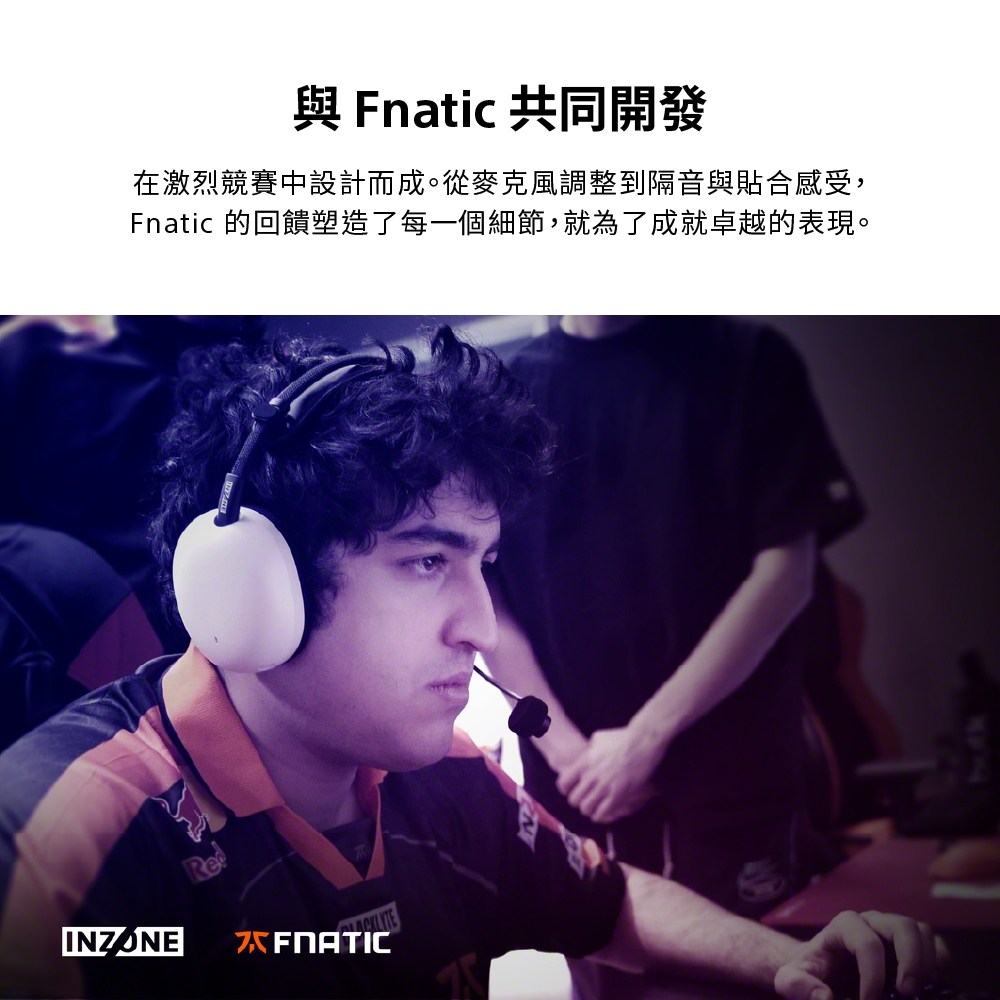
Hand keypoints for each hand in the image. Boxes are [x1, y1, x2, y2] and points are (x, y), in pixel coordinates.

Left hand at [556, 725, 661, 823]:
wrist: (642, 742)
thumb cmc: (622, 737)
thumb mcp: (599, 738)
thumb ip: (589, 749)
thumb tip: (587, 753)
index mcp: (584, 762)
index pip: (564, 784)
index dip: (566, 789)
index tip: (572, 790)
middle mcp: (591, 776)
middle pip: (574, 799)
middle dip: (578, 801)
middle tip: (585, 800)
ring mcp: (604, 787)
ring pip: (586, 808)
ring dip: (589, 809)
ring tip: (595, 807)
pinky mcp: (618, 795)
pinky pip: (602, 813)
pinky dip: (601, 815)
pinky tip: (604, 812)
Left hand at [774, 910, 946, 999]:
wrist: (819, 969)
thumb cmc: (809, 971)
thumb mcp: (791, 980)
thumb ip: (798, 986)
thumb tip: (825, 998)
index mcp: (844, 926)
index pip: (866, 942)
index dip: (873, 974)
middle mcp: (872, 922)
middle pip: (903, 926)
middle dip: (911, 960)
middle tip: (908, 993)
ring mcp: (893, 932)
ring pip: (922, 931)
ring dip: (928, 961)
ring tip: (918, 991)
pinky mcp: (909, 947)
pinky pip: (934, 945)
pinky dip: (939, 964)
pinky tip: (929, 987)